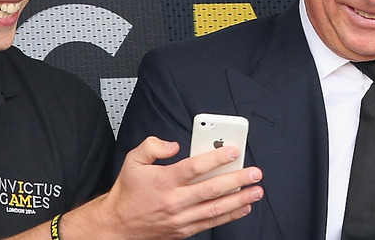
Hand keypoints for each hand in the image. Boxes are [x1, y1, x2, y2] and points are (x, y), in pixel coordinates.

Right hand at [98, 136, 263, 238]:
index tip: (232, 151)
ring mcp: (181, 218)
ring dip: (239, 199)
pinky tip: (242, 207)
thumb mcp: (132, 160)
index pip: (194, 167)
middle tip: (254, 173)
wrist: (118, 225)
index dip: (216, 158)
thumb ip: (152, 146)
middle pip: (211, 189)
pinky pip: (211, 222)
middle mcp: (174, 201)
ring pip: (215, 208)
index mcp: (164, 180)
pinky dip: (229, 215)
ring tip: (256, 191)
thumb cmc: (128, 192)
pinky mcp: (184, 230)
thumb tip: (173, 145)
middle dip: (237, 180)